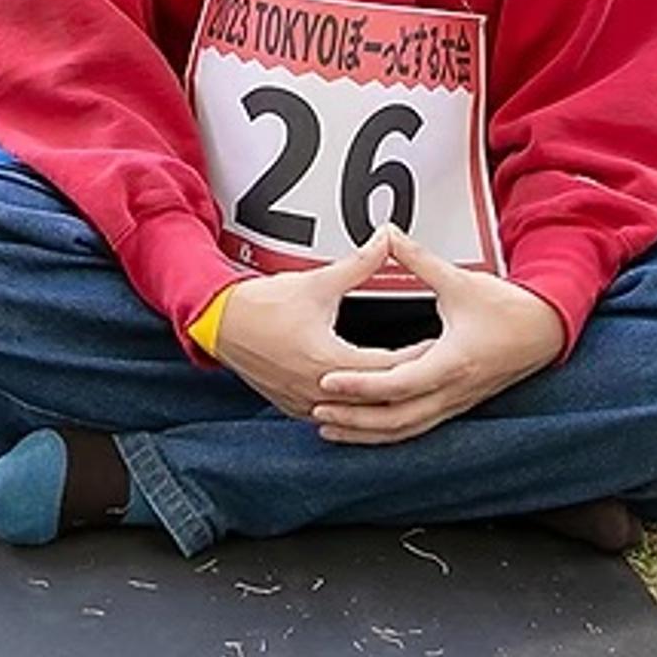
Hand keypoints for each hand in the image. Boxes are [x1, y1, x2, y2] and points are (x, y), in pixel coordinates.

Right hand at [205, 233, 414, 419]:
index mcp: (329, 360)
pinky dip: (354, 409)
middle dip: (405, 380)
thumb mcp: (316, 283)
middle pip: (377, 394)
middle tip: (433, 367)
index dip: (417, 357)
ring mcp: (305, 402)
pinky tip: (369, 401)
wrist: (219, 322)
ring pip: (357, 413)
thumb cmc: (262, 305)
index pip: (389, 366)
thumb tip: (384, 241)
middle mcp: (319, 388)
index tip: (438, 347)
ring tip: (407, 387)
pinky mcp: (294, 407)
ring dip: (380, 400)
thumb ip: (358, 266)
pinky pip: (334, 415)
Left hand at [303, 228, 567, 446]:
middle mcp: (453, 391)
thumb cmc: (507, 307)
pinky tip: (360, 429)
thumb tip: (387, 233)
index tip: (327, 380)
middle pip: (396, 418)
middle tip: (316, 409)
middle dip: (354, 418)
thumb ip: (418, 260)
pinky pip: (415, 427)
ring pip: (404, 430)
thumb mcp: (459, 281)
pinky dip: (385, 433)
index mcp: (452, 362)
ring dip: (365, 433)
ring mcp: (454, 403)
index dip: (360, 385)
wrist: (546, 331)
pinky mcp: (454, 406)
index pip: (398, 383)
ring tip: (327, 426)